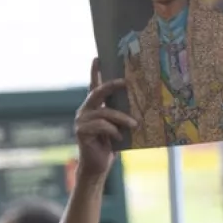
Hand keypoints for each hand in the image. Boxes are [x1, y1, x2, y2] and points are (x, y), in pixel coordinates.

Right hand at [74, 59, 136, 178]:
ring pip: (104, 112)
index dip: (94, 72)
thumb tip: (141, 103)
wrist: (98, 165)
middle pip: (96, 93)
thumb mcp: (119, 126)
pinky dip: (113, 130)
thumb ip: (122, 114)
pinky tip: (119, 138)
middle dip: (111, 86)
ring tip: (135, 125)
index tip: (97, 58)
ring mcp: (81, 121)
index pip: (93, 86)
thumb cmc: (111, 145)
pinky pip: (100, 125)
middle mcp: (85, 111)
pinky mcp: (81, 132)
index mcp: (94, 107)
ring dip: (121, 118)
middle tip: (125, 82)